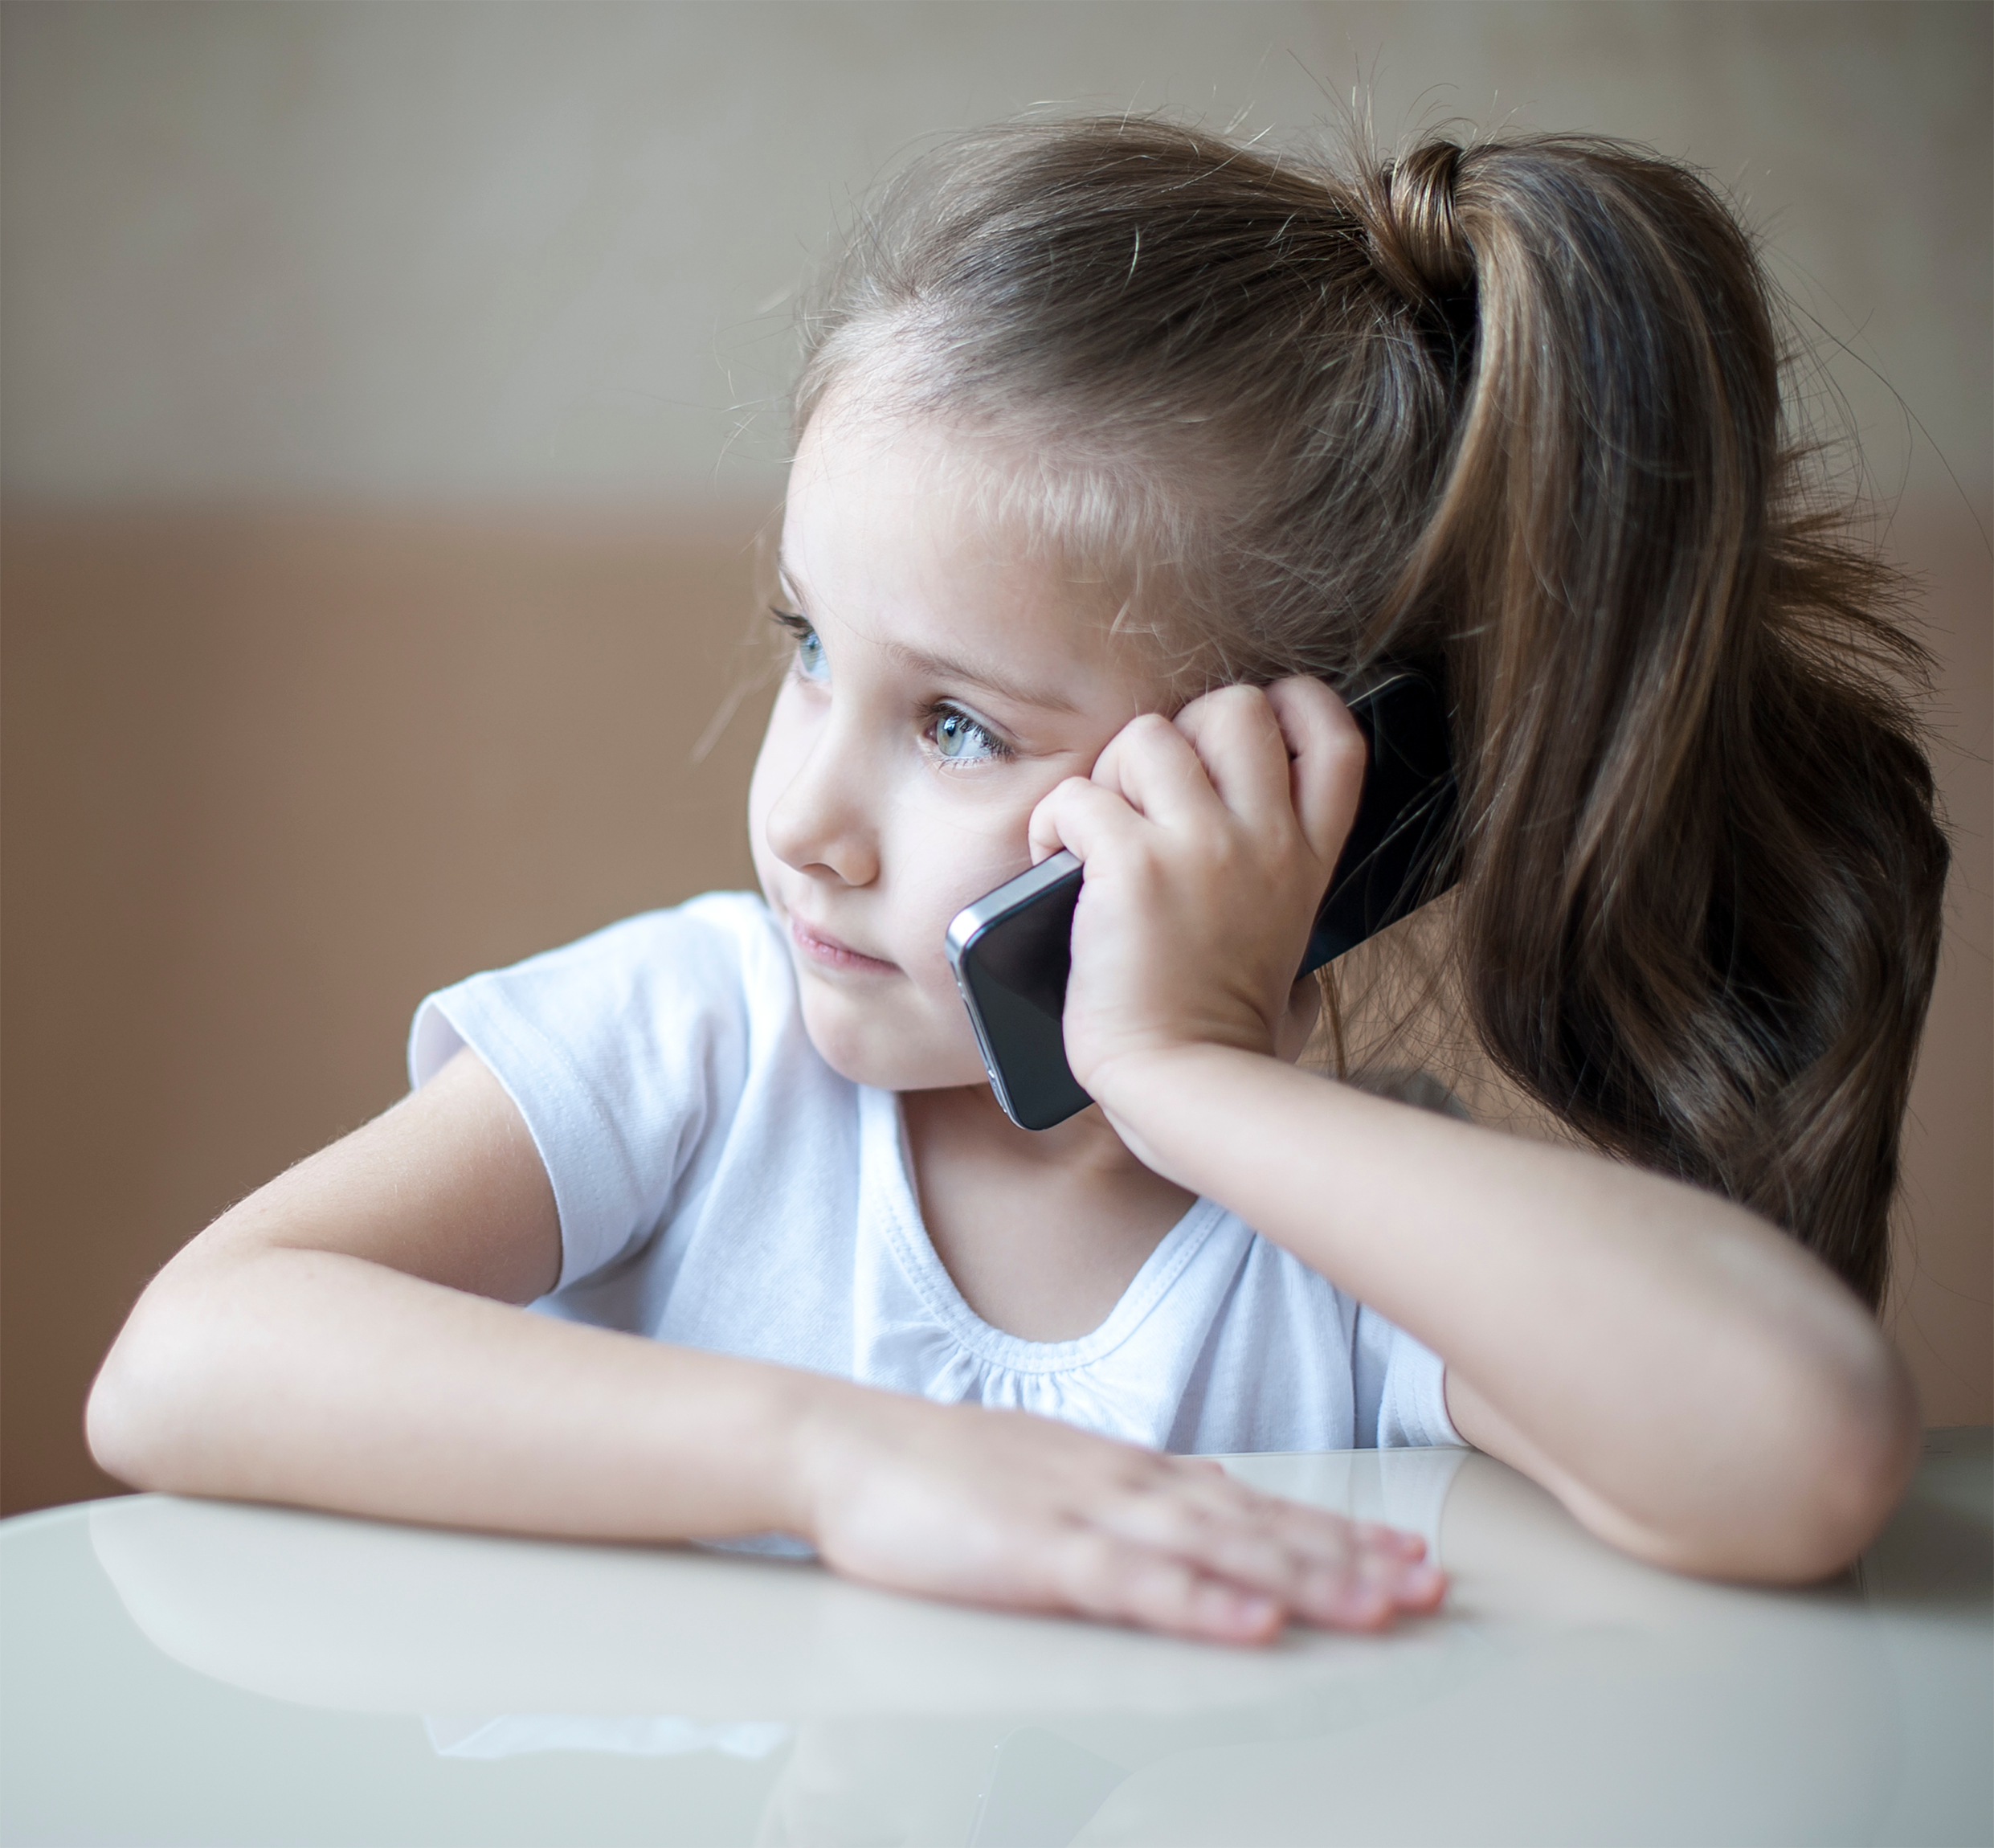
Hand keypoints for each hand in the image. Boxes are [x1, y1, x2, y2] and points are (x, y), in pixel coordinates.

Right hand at [796, 1387, 1443, 1643]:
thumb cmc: (947, 1467)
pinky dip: (1201, 1604)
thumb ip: (1145, 1483)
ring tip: (1378, 1606)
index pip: (1258, 1505)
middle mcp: (1128, 1485)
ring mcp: (1087, 1515)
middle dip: (1351, 1559)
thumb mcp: (1063, 1465)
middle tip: (1432, 1585)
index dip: (1338, 1531)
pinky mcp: (1039, 1553)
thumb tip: (1219, 1489)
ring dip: (1305, 1579)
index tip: (1409, 1553)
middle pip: (1259, 1528)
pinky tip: (1254, 1626)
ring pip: (1218, 1552)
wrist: (850, 1445)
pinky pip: (1133, 1585)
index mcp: (1133, 1472)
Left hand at [1027, 678, 1365, 1094]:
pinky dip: (1052, 824)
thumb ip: (1283, 900)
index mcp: (1306, 857)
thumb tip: (1270, 903)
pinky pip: (1077, 795)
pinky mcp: (1133, 867)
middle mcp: (1265, 838)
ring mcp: (1202, 847)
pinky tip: (1054, 865)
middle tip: (1144, 799)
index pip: (1331, 735)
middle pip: (1234, 709)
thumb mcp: (1290, 955)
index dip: (1292, 704)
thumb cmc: (1225, 1036)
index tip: (1251, 728)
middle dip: (1178, 734)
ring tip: (1094, 836)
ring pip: (1147, 736)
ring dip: (1107, 777)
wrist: (1186, 1086)